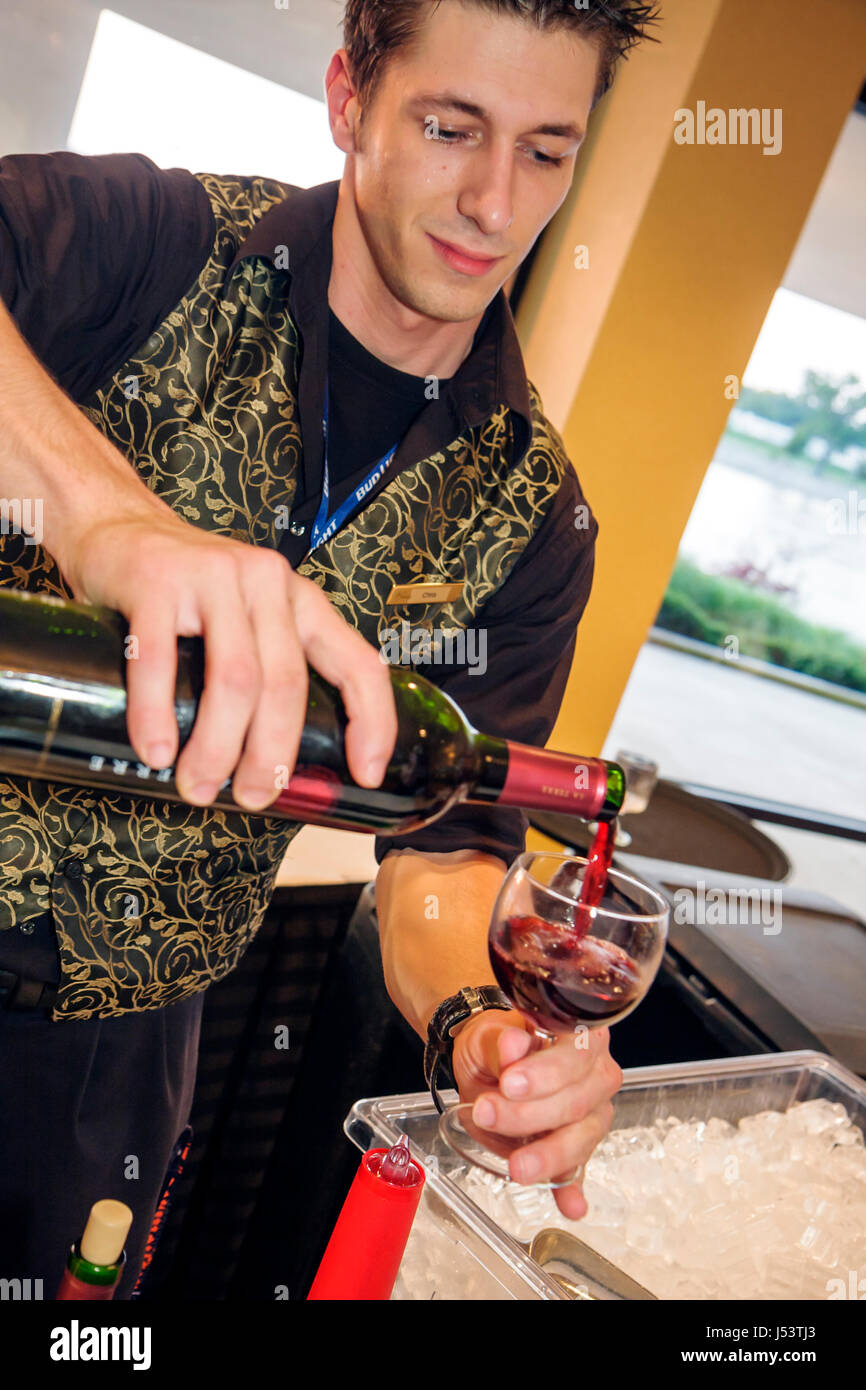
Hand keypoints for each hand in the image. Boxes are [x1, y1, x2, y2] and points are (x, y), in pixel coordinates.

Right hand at [64, 503, 396, 809]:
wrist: (117, 524)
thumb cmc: (188, 590)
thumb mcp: (248, 619)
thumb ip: (269, 672)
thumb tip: (275, 768)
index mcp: (301, 602)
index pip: (359, 664)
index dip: (373, 722)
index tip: (365, 773)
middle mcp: (267, 584)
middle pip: (287, 685)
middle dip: (273, 755)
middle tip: (253, 796)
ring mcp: (213, 578)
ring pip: (235, 679)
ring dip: (218, 746)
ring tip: (199, 785)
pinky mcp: (156, 582)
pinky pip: (160, 661)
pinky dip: (157, 714)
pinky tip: (156, 750)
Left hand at [450, 1012, 621, 1219]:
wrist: (488, 1067)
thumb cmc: (496, 1044)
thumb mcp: (486, 1035)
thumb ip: (499, 1041)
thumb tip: (511, 1045)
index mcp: (579, 1036)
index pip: (575, 1054)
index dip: (545, 1073)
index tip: (510, 1083)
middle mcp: (596, 1073)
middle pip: (578, 1101)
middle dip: (530, 1115)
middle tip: (487, 1112)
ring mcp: (592, 1112)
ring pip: (581, 1138)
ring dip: (548, 1156)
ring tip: (518, 1166)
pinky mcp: (578, 1146)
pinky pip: (578, 1171)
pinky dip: (571, 1190)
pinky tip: (570, 1204)